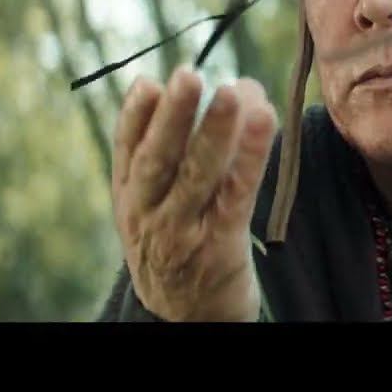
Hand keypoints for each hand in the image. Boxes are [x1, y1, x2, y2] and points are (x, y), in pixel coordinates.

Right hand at [111, 66, 276, 321]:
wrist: (186, 317)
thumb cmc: (177, 242)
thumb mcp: (154, 203)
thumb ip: (170, 152)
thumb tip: (206, 86)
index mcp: (129, 197)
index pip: (128, 149)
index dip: (135, 115)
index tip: (148, 82)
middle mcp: (149, 214)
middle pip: (158, 159)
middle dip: (173, 116)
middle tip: (187, 75)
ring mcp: (183, 232)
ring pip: (198, 175)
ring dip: (214, 131)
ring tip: (229, 92)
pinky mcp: (221, 245)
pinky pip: (237, 195)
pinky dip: (251, 156)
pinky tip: (263, 122)